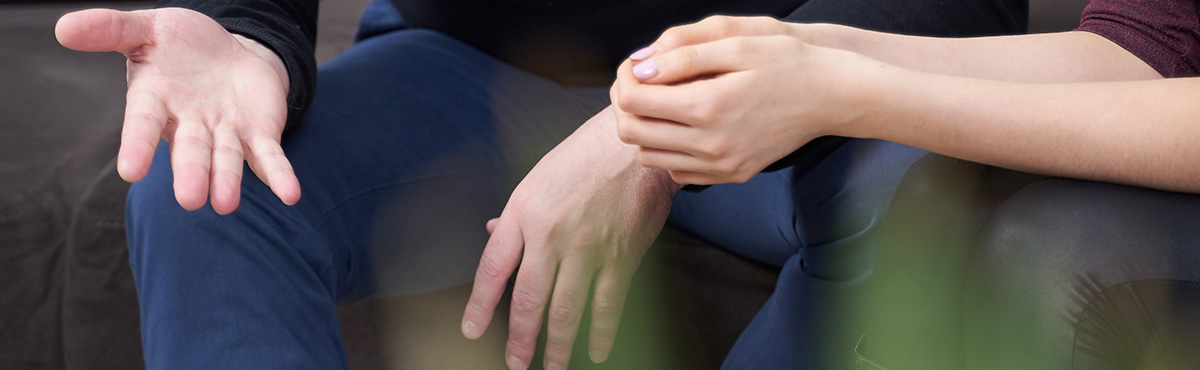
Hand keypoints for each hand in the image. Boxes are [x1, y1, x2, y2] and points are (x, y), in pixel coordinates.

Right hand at [56, 8, 297, 213]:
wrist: (230, 50)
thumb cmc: (182, 45)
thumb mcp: (148, 28)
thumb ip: (111, 29)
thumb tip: (62, 27)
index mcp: (156, 101)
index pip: (143, 125)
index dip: (138, 146)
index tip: (131, 171)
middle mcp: (190, 124)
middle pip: (190, 150)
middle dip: (191, 173)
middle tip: (190, 200)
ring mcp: (225, 132)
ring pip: (226, 159)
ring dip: (227, 181)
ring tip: (227, 204)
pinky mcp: (257, 134)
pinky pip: (269, 157)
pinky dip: (279, 175)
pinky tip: (291, 194)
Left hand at [461, 107, 679, 369]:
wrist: (633, 143)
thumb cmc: (582, 157)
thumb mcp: (536, 177)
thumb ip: (515, 213)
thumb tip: (491, 232)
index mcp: (523, 212)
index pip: (493, 268)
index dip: (479, 304)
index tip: (471, 330)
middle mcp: (550, 234)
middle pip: (527, 299)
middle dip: (519, 340)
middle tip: (515, 365)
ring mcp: (587, 247)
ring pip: (567, 310)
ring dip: (558, 347)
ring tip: (553, 369)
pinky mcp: (622, 255)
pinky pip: (608, 303)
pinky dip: (602, 332)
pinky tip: (598, 351)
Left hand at [611, 16, 881, 184]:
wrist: (833, 97)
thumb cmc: (788, 62)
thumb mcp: (737, 44)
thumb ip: (684, 56)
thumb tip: (640, 68)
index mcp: (707, 106)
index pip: (633, 100)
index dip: (624, 78)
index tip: (635, 64)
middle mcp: (710, 144)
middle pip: (633, 133)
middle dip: (625, 103)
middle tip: (638, 81)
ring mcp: (721, 166)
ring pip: (650, 157)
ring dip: (644, 129)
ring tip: (659, 102)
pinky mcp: (732, 175)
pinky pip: (679, 173)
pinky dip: (668, 151)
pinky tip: (683, 125)